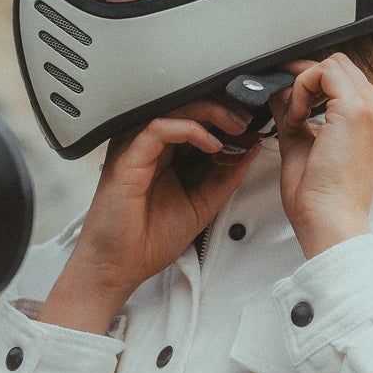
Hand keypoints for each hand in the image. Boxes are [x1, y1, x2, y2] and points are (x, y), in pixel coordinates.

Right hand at [39, 100, 258, 332]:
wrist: (119, 265)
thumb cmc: (149, 239)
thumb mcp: (203, 203)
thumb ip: (225, 176)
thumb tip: (250, 148)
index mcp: (165, 152)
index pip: (197, 120)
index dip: (226, 118)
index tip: (253, 126)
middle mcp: (149, 145)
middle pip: (187, 107)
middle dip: (223, 108)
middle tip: (248, 119)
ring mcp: (136, 147)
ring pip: (174, 109)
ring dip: (211, 112)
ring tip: (236, 126)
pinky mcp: (128, 156)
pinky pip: (159, 128)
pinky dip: (190, 130)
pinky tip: (211, 144)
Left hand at [271, 54, 372, 257]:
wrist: (330, 223)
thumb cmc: (322, 199)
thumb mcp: (305, 145)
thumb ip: (295, 115)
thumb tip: (279, 91)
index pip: (347, 82)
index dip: (314, 86)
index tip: (293, 102)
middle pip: (341, 67)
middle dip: (308, 81)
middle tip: (289, 107)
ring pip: (333, 65)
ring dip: (305, 86)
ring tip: (295, 119)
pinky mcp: (357, 111)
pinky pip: (323, 73)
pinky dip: (302, 90)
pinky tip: (297, 119)